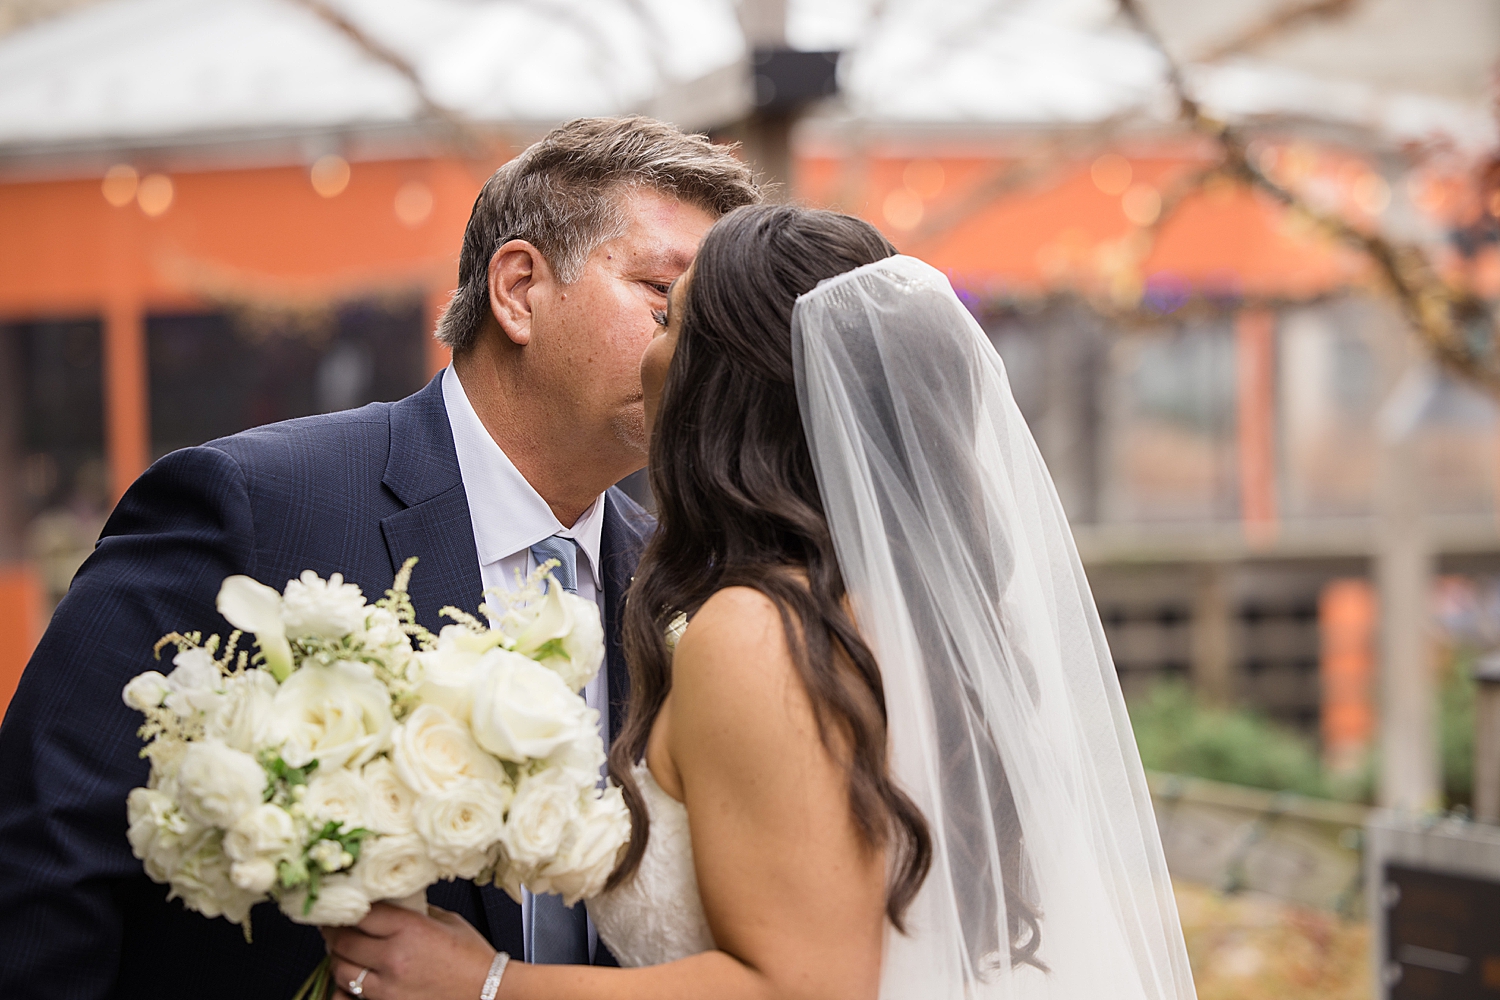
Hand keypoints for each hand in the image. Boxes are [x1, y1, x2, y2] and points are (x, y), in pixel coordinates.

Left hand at [322, 903, 496, 999]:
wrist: (487, 992)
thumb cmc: (472, 959)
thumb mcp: (445, 921)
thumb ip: (414, 911)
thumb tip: (391, 903)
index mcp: (409, 928)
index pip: (360, 913)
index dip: (346, 907)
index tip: (342, 904)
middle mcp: (394, 958)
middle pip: (342, 941)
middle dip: (333, 932)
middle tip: (333, 925)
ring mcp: (387, 987)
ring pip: (341, 969)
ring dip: (338, 958)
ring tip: (343, 950)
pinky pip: (350, 996)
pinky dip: (345, 987)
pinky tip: (351, 978)